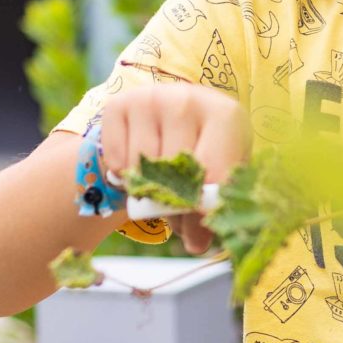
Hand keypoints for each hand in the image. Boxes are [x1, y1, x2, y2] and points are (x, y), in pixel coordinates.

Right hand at [95, 83, 247, 254]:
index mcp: (226, 115)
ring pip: (143, 167)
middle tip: (173, 206)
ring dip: (146, 188)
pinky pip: (117, 159)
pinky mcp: (119, 103)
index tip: (197, 221)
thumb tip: (196, 244)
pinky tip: (136, 166)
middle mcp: (188, 99)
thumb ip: (208, 208)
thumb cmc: (202, 150)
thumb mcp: (215, 175)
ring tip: (157, 184)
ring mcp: (151, 98)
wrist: (168, 118)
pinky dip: (123, 175)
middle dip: (173, 201)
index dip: (203, 205)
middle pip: (175, 171)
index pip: (214, 171)